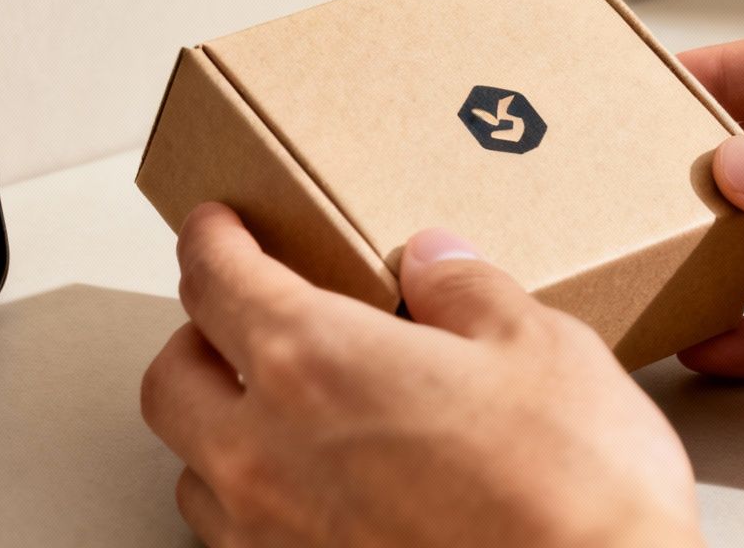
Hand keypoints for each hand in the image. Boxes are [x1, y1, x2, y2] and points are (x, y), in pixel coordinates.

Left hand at [141, 204, 699, 546]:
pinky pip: (238, 543)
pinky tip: (310, 496)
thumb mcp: (541, 348)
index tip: (215, 226)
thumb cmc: (572, 498)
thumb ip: (470, 292)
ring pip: (192, 473)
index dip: (210, 239)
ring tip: (271, 414)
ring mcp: (273, 538)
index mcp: (311, 361)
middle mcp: (266, 451)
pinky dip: (253, 508)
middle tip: (241, 318)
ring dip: (217, 432)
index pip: (215, 278)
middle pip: (171, 378)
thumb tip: (436, 262)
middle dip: (196, 337)